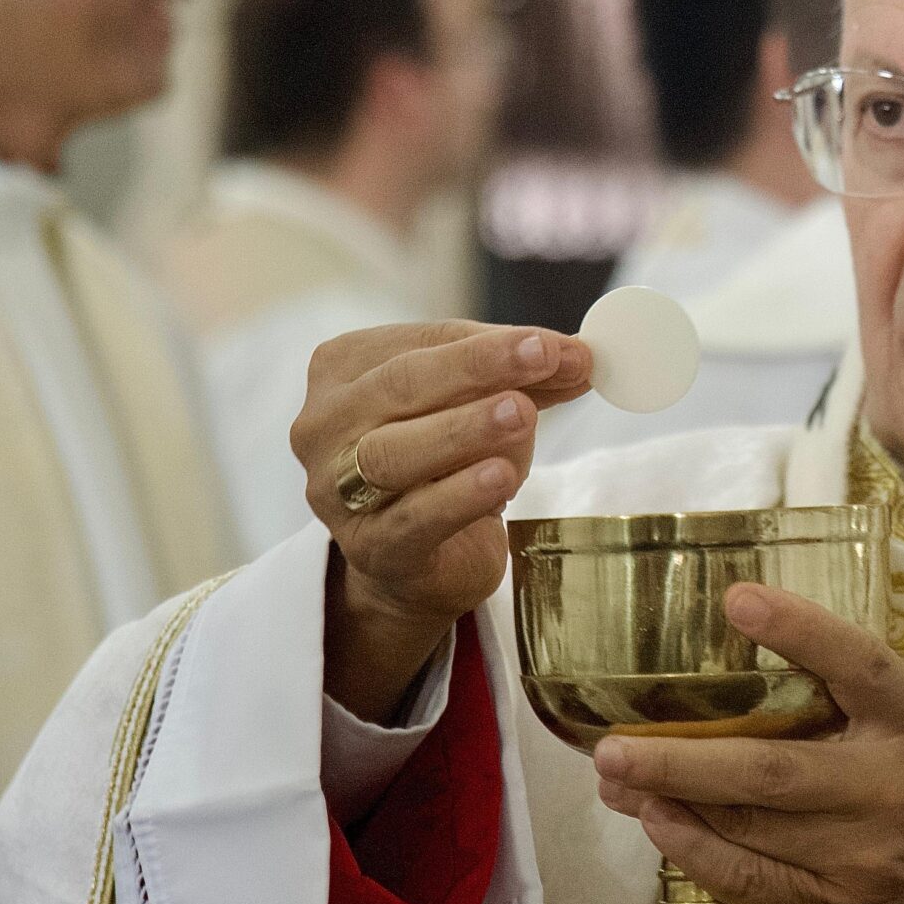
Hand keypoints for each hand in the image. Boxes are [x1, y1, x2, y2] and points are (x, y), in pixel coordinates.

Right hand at [293, 320, 589, 721]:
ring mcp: (336, 491)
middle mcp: (325, 425)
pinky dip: (459, 495)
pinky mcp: (371, 548)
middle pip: (402, 384)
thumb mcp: (482, 407)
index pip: (422, 342)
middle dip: (479, 367)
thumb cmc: (445, 465)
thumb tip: (578, 357)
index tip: (560, 345)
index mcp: (344, 369)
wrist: (422, 563)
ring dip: (463, 428)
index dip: (494, 340)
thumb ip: (523, 379)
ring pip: (394, 452)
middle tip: (544, 358)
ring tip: (521, 413)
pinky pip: (413, 518)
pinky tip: (500, 477)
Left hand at [592, 584, 903, 903]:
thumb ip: (860, 706)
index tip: (738, 599)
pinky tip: (657, 825)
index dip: (800, 629)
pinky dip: (694, 853)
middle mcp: (890, 792)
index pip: (861, 665)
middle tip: (610, 742)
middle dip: (678, 758)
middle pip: (770, 771)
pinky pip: (750, 880)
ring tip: (614, 777)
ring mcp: (861, 859)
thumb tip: (752, 663)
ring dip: (668, 801)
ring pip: (746, 827)